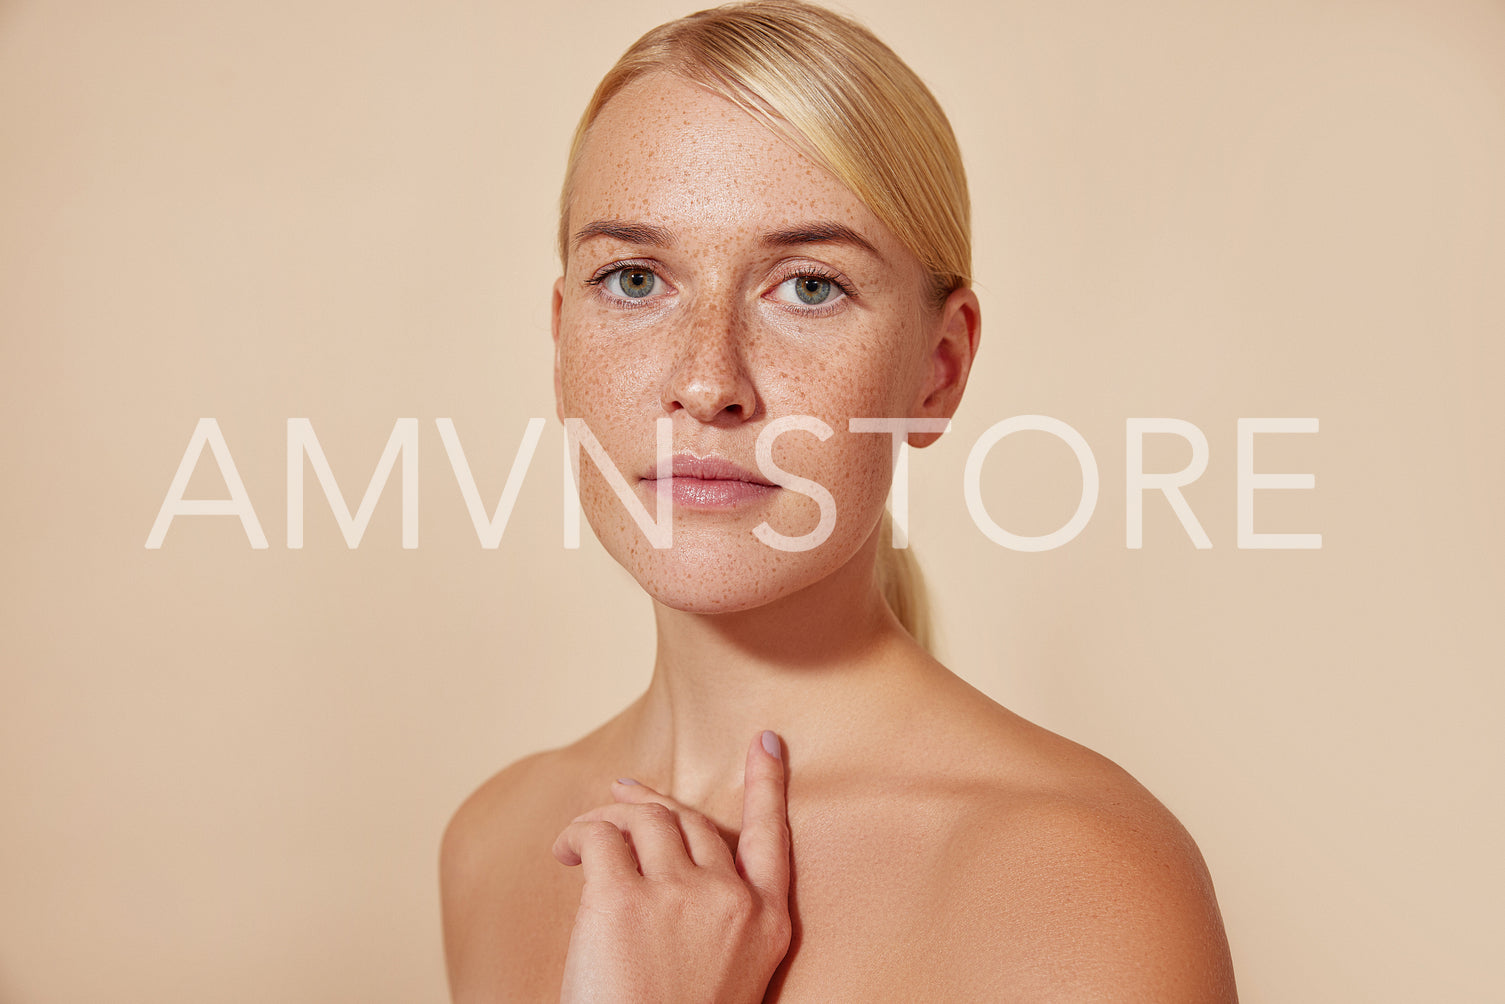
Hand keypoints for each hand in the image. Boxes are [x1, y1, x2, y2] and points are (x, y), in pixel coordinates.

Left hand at [551, 730, 792, 1002]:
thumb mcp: (725, 969)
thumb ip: (714, 912)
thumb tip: (664, 848)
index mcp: (767, 923)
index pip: (772, 837)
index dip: (768, 784)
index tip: (767, 743)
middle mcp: (731, 900)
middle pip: (692, 822)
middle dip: (652, 804)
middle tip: (619, 795)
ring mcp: (679, 896)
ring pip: (643, 819)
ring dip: (607, 819)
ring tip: (577, 844)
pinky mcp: (622, 899)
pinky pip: (598, 838)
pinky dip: (576, 836)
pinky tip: (564, 856)